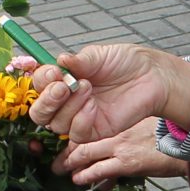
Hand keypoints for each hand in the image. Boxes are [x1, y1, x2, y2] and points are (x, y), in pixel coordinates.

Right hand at [28, 47, 189, 143]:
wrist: (151, 76)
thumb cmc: (124, 63)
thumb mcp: (98, 55)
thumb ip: (78, 61)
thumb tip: (61, 59)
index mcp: (63, 80)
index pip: (38, 85)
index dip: (41, 80)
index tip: (55, 72)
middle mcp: (66, 101)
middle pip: (39, 113)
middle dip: (47, 100)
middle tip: (63, 86)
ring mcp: (79, 118)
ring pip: (56, 124)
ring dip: (69, 106)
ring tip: (89, 88)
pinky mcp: (94, 132)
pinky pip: (76, 134)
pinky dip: (81, 121)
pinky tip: (94, 107)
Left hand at [54, 116, 187, 186]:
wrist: (183, 145)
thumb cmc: (164, 137)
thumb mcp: (142, 129)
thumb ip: (125, 138)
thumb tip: (113, 156)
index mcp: (118, 123)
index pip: (89, 128)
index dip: (74, 138)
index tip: (65, 145)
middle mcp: (115, 133)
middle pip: (82, 141)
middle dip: (66, 155)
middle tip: (55, 164)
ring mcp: (120, 148)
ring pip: (86, 155)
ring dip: (72, 166)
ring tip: (63, 172)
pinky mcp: (128, 163)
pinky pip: (101, 170)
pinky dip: (88, 175)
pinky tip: (79, 179)